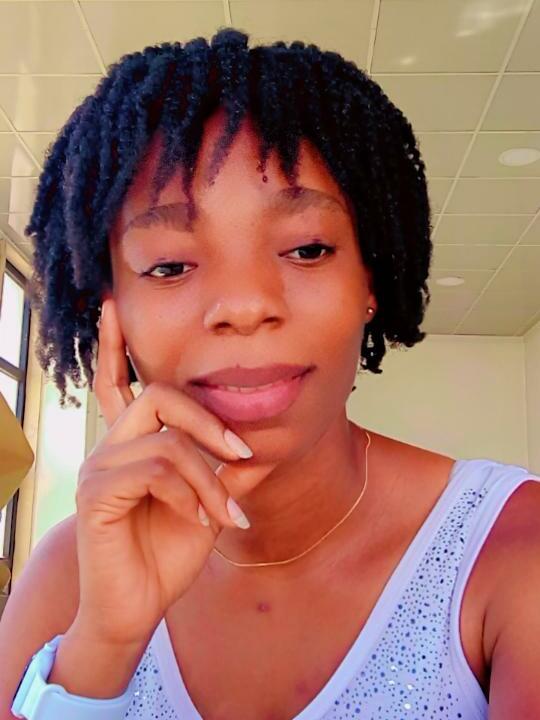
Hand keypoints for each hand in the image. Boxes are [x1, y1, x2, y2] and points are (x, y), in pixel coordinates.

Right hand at [73, 295, 273, 646]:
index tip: (112, 306)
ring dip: (209, 479)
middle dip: (207, 419)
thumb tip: (260, 448)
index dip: (115, 346)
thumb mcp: (209, 505)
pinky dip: (190, 495)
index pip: (118, 383)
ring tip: (225, 514)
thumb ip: (227, 472)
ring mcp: (100, 468)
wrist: (138, 607)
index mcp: (134, 444)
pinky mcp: (96, 494)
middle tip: (240, 450)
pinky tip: (200, 523)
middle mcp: (112, 447)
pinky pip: (155, 471)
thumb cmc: (168, 553)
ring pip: (167, 441)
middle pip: (158, 397)